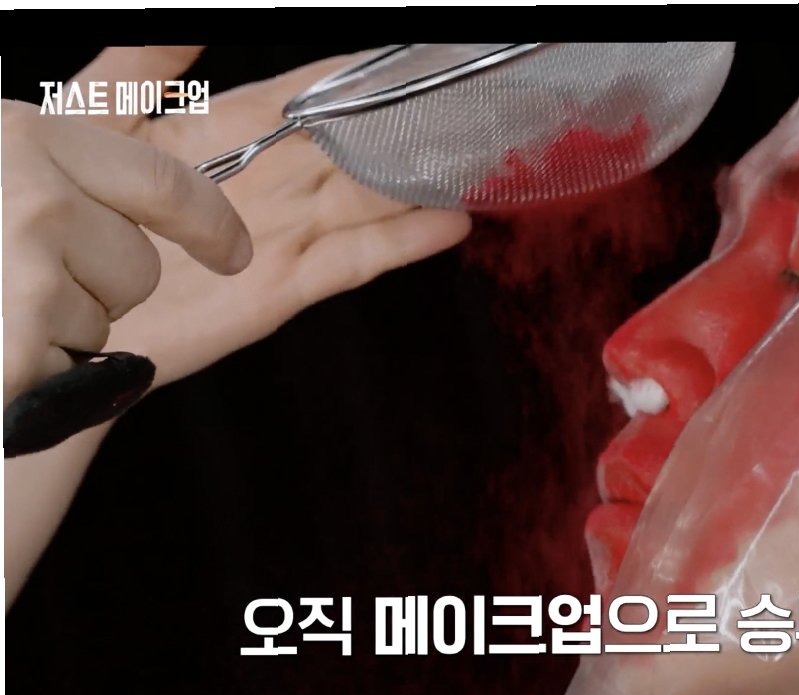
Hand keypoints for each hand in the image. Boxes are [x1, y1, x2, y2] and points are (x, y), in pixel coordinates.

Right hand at [1, 97, 253, 406]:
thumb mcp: (11, 138)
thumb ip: (113, 82)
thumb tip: (190, 30)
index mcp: (27, 138)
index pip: (169, 186)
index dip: (213, 226)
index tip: (234, 252)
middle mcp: (31, 197)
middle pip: (140, 271)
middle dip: (96, 285)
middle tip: (15, 270)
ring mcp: (18, 271)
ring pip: (101, 325)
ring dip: (55, 326)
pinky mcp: (9, 343)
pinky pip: (68, 373)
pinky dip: (31, 373)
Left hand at [74, 46, 471, 388]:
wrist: (62, 305)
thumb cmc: (68, 204)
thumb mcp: (98, 116)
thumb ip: (147, 61)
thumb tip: (189, 18)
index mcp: (235, 126)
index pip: (316, 91)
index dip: (364, 76)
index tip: (414, 60)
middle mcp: (274, 177)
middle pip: (359, 146)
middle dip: (413, 130)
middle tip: (470, 112)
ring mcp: (286, 232)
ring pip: (372, 199)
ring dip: (424, 184)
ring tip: (479, 164)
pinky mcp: (287, 286)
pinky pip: (357, 259)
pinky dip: (405, 243)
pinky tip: (450, 225)